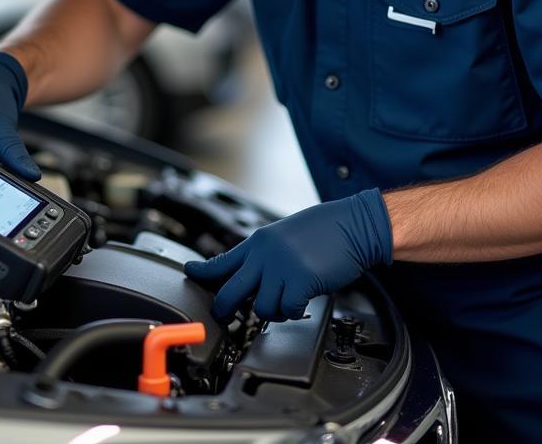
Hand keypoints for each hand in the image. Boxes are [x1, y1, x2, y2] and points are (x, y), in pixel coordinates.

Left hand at [184, 189, 391, 320]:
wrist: (352, 224)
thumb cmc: (324, 228)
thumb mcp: (284, 234)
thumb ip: (265, 253)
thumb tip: (251, 273)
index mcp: (259, 242)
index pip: (222, 260)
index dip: (202, 270)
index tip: (189, 272)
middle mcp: (264, 255)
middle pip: (230, 291)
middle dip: (224, 309)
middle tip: (225, 317)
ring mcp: (280, 268)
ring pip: (260, 308)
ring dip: (272, 312)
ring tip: (284, 303)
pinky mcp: (300, 281)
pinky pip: (287, 310)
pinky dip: (293, 312)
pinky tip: (301, 302)